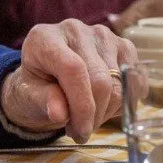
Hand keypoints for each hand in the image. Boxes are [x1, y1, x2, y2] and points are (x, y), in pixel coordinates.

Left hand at [0, 20, 136, 142]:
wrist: (47, 75)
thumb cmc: (35, 86)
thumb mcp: (27, 96)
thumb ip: (42, 101)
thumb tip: (60, 114)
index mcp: (45, 38)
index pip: (74, 70)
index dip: (81, 105)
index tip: (81, 131)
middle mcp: (76, 29)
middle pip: (101, 78)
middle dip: (95, 114)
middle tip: (82, 132)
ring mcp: (103, 34)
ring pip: (120, 81)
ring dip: (109, 110)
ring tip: (90, 119)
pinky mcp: (123, 44)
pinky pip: (136, 77)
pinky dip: (127, 100)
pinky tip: (109, 108)